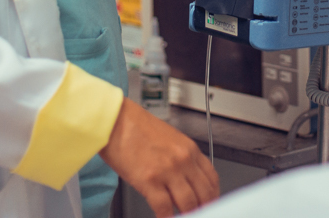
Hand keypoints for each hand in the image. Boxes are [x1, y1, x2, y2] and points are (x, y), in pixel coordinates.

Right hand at [99, 98, 218, 215]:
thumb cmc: (137, 128)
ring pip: (188, 203)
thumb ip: (182, 159)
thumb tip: (187, 181)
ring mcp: (167, 171)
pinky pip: (164, 208)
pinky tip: (164, 217)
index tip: (208, 204)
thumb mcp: (170, 139)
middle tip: (198, 214)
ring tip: (180, 215)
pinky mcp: (149, 180)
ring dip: (186, 214)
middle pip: (204, 194)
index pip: (212, 179)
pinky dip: (166, 217)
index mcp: (189, 149)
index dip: (212, 196)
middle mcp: (182, 160)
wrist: (116, 120)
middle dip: (203, 208)